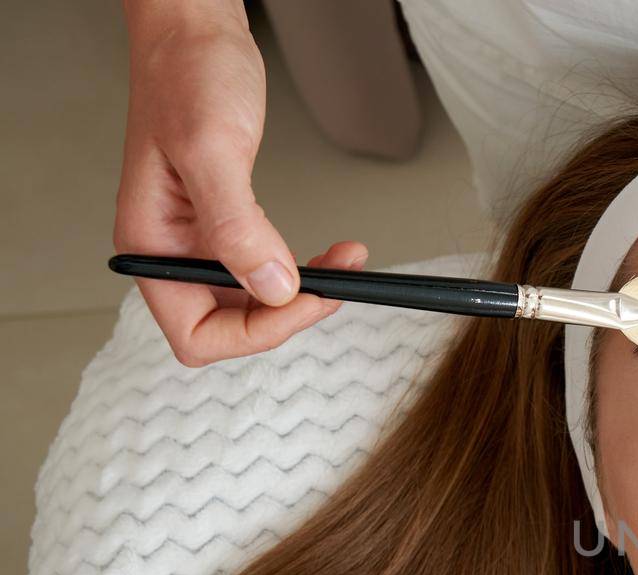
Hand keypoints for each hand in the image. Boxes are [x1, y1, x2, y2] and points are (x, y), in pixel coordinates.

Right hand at [113, 1, 367, 364]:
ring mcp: (198, 240)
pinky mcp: (225, 224)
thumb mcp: (213, 149)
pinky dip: (300, 269)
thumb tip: (270, 286)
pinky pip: (264, 269)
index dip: (254, 333)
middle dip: (287, 314)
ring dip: (302, 294)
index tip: (300, 300)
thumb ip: (237, 225)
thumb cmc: (189, 75)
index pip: (196, 336)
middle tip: (335, 285)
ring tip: (344, 264)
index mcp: (151, 246)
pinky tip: (327, 255)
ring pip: (253, 302)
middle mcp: (171, 251)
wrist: (195, 32)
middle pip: (229, 328)